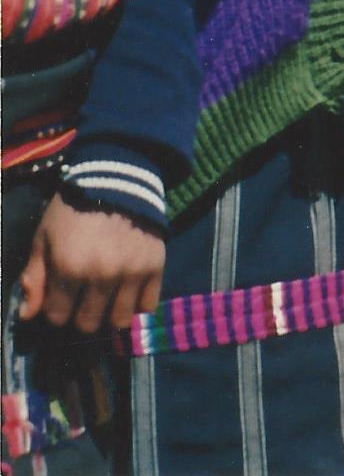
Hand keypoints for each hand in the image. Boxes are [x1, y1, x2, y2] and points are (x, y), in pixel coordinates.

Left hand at [18, 194, 164, 332]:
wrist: (118, 181)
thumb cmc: (73, 210)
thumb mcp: (43, 239)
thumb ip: (34, 278)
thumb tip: (28, 316)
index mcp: (69, 267)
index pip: (57, 316)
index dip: (55, 309)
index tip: (59, 297)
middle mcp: (102, 275)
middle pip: (88, 323)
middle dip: (80, 315)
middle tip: (82, 298)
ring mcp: (132, 272)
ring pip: (119, 320)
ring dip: (109, 315)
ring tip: (106, 300)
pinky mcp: (156, 267)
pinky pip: (148, 305)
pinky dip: (137, 305)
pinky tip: (128, 293)